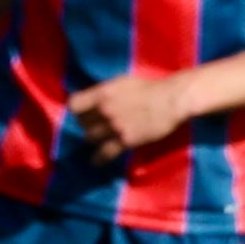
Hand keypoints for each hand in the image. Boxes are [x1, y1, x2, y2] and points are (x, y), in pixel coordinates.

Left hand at [67, 66, 204, 158]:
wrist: (171, 100)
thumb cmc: (149, 87)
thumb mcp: (122, 82)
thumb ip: (105, 91)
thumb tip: (93, 99)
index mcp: (103, 93)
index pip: (74, 105)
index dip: (77, 110)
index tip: (82, 112)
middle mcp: (104, 110)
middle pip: (82, 122)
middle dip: (87, 124)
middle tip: (94, 125)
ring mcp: (114, 126)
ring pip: (90, 137)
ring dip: (93, 138)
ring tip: (98, 139)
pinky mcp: (125, 140)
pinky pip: (105, 153)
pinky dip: (98, 158)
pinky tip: (96, 161)